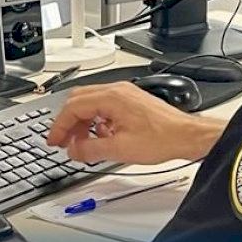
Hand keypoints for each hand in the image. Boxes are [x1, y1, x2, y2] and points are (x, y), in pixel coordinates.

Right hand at [47, 83, 224, 165]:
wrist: (186, 136)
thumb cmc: (162, 138)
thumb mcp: (119, 150)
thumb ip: (90, 150)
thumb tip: (73, 150)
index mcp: (111, 97)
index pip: (73, 107)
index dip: (59, 126)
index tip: (54, 141)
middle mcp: (117, 90)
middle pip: (79, 101)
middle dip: (68, 122)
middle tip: (64, 141)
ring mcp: (125, 94)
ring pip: (91, 103)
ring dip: (83, 122)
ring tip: (82, 143)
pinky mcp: (132, 101)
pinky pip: (106, 106)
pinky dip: (97, 121)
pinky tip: (102, 137)